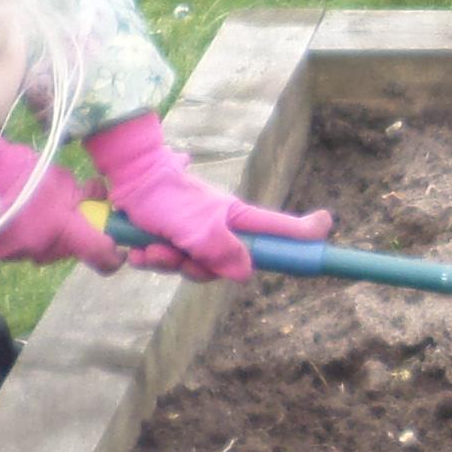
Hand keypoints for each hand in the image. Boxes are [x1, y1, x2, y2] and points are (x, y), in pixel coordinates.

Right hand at [0, 135, 124, 270]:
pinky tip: (15, 215)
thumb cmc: (19, 173)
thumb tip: (99, 198)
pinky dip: (24, 235)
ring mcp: (19, 256)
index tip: (115, 246)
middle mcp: (44, 252)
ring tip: (33, 208)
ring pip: (46, 250)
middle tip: (65, 209)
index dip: (113, 255)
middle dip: (73, 233)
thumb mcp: (60, 179)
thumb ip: (84, 194)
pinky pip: (22, 249)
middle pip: (70, 251)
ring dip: (47, 235)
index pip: (103, 258)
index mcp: (65, 232)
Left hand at [84, 113, 332, 279]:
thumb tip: (247, 273)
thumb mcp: (196, 226)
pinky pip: (172, 262)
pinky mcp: (173, 237)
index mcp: (236, 219)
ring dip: (169, 263)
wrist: (124, 178)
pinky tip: (140, 251)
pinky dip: (154, 260)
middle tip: (177, 258)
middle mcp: (221, 227)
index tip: (327, 228)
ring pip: (195, 266)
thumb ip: (223, 251)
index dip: (303, 232)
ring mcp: (197, 233)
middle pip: (228, 264)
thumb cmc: (165, 196)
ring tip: (151, 250)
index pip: (279, 227)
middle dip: (198, 268)